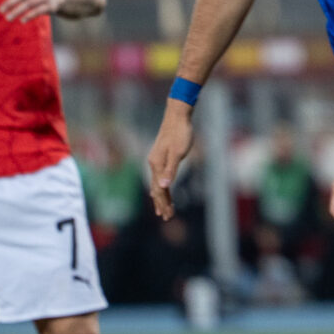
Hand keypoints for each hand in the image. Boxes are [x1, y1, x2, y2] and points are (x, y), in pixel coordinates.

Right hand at [145, 102, 195, 219]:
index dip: (164, 203)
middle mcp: (153, 164)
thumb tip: (164, 186)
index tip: (168, 216)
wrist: (177, 116)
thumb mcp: (178, 152)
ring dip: (161, 197)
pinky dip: (161, 186)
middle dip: (161, 204)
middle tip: (167, 217)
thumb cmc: (180, 133)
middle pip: (156, 189)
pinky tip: (162, 190)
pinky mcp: (161, 157)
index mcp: (157, 165)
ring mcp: (156, 160)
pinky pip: (159, 176)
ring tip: (163, 209)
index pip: (159, 190)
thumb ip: (171, 170)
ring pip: (157, 183)